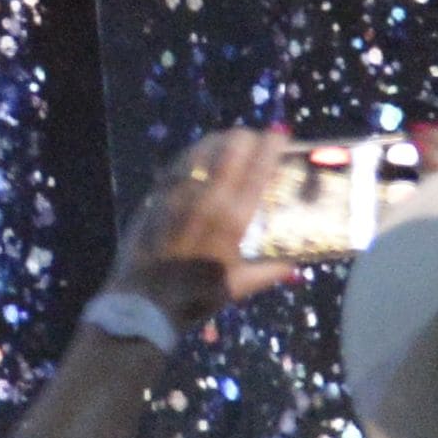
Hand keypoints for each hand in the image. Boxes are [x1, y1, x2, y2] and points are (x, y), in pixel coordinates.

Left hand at [111, 128, 313, 327]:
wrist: (144, 303)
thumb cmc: (194, 297)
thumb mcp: (236, 287)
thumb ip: (268, 272)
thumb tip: (294, 267)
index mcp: (232, 220)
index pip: (258, 170)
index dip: (271, 146)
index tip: (280, 135)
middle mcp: (207, 200)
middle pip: (230, 151)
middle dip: (246, 137)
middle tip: (254, 137)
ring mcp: (177, 195)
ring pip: (200, 152)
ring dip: (218, 140)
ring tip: (228, 139)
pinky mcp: (154, 198)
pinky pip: (176, 166)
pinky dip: (190, 155)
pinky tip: (196, 155)